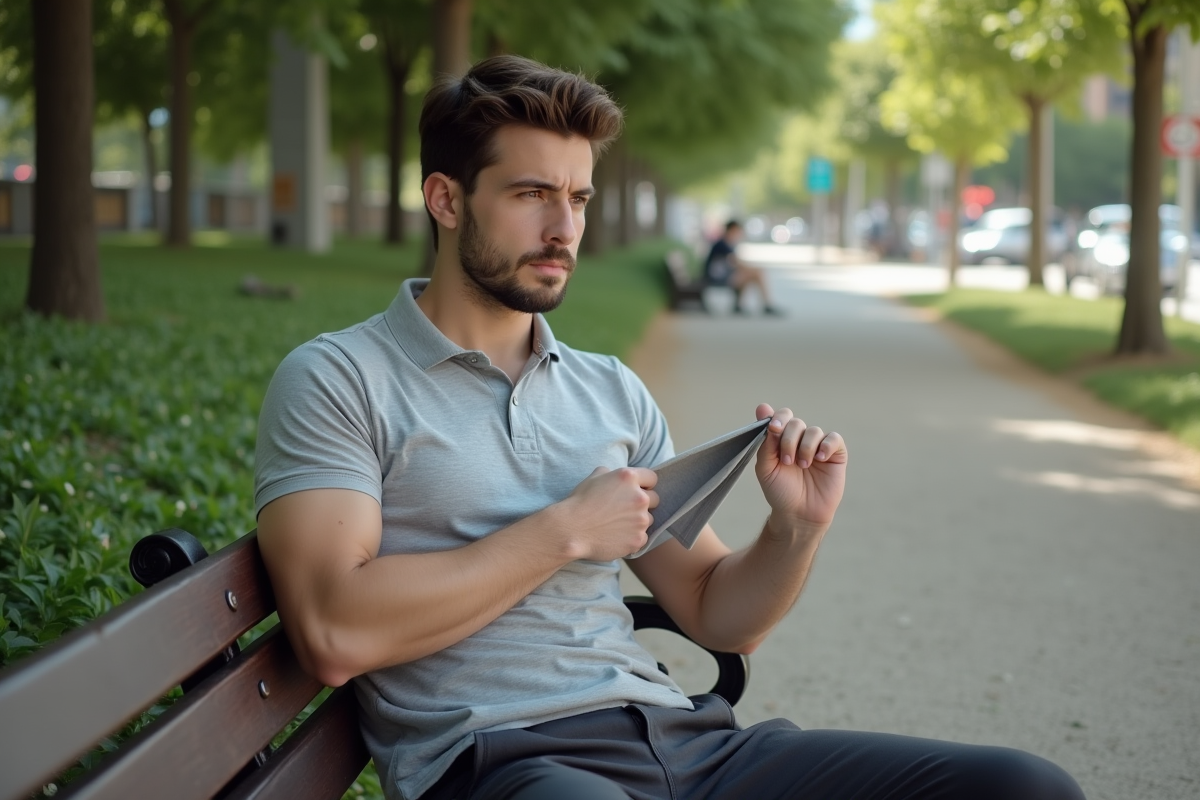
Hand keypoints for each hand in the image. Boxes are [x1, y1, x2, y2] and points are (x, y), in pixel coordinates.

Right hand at [555, 467, 659, 560]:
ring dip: (637, 521)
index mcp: (629, 478)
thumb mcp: (593, 477)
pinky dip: (632, 538)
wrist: (570, 529)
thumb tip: (614, 475)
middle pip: (654, 499)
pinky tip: (616, 536)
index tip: (637, 490)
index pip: (652, 478)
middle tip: (625, 509)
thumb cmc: (579, 502)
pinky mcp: (638, 539)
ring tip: (617, 524)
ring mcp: (641, 520)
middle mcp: (639, 497)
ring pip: (648, 519)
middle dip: (642, 503)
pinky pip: (642, 537)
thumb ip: (611, 473)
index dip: (645, 484)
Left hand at [753, 404, 846, 528]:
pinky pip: (834, 439)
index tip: (773, 429)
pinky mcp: (835, 454)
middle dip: (789, 440)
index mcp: (781, 440)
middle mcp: (800, 439)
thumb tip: (763, 408)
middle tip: (787, 461)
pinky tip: (820, 459)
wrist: (799, 514)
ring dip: (805, 448)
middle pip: (796, 423)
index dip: (778, 418)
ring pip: (814, 431)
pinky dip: (826, 446)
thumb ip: (765, 441)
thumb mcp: (766, 467)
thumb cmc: (780, 491)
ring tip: (802, 466)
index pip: (782, 417)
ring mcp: (818, 446)